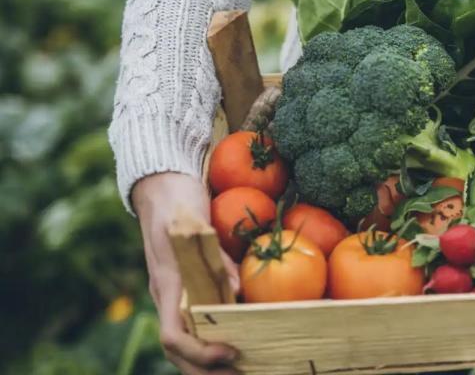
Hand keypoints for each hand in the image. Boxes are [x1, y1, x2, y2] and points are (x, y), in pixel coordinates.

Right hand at [133, 172, 240, 374]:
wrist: (162, 186)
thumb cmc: (177, 199)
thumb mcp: (195, 221)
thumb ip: (213, 253)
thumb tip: (237, 288)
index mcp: (168, 285)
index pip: (173, 336)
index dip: (200, 353)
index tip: (230, 353)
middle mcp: (169, 297)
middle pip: (180, 353)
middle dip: (207, 371)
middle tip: (243, 374)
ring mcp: (176, 295)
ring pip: (186, 345)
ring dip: (209, 365)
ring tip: (244, 370)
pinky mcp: (187, 289)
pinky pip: (196, 326)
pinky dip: (212, 343)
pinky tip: (239, 346)